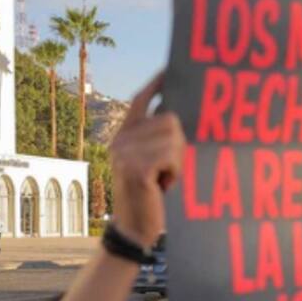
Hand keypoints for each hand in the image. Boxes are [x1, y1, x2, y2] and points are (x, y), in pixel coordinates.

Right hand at [108, 72, 184, 247]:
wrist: (136, 231)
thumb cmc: (153, 198)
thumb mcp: (154, 164)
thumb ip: (160, 140)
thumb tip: (180, 114)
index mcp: (125, 135)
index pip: (141, 100)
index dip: (157, 84)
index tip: (171, 69)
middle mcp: (121, 139)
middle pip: (170, 118)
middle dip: (180, 144)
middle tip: (170, 170)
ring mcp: (125, 152)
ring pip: (174, 136)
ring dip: (179, 161)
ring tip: (165, 180)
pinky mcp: (134, 167)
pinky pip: (172, 156)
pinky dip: (175, 173)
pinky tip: (163, 186)